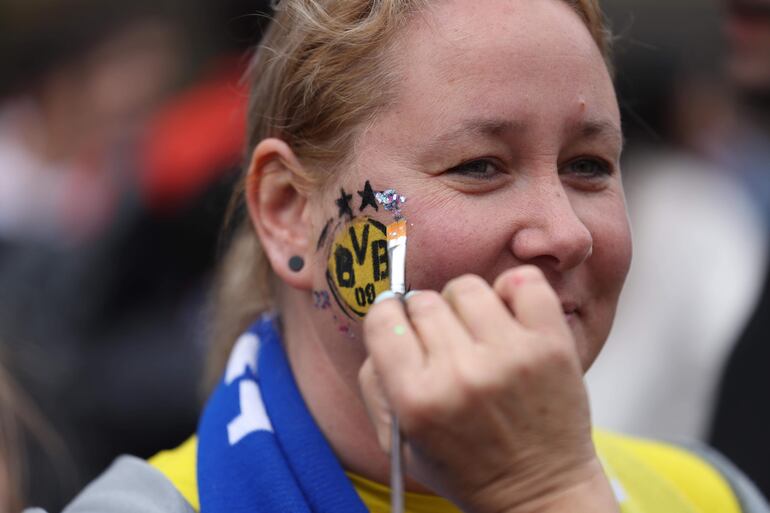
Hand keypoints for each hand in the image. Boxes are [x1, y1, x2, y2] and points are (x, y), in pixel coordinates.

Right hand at [359, 265, 618, 512]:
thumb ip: (374, 383)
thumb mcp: (399, 443)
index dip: (387, 317)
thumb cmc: (467, 468)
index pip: (382, 320)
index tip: (399, 323)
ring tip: (475, 332)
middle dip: (426, 317)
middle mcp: (462, 374)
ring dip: (464, 304)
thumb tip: (381, 324)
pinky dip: (512, 289)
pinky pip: (523, 281)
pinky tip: (508, 315)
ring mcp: (510, 356)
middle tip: (442, 339)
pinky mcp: (551, 345)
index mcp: (417, 399)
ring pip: (467, 288)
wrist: (540, 492)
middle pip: (424, 302)